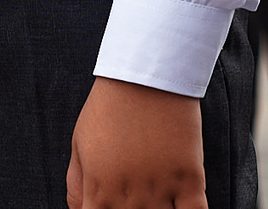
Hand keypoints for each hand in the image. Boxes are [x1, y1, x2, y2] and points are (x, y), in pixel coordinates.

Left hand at [66, 78, 205, 208]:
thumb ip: (77, 186)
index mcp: (99, 191)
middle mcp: (129, 197)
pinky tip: (182, 207)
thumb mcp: (79, 144)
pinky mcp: (190, 179)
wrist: (145, 73)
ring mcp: (161, 189)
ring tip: (155, 200)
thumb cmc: (108, 106)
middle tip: (134, 199)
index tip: (109, 207)